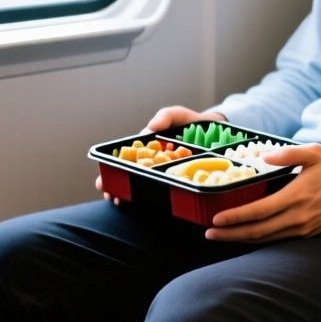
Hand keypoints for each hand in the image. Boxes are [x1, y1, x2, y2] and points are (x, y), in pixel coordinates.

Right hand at [98, 107, 228, 205]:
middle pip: (130, 174)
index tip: (103, 179)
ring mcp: (165, 172)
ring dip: (130, 194)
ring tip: (120, 203)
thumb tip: (152, 127)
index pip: (126, 158)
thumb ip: (166, 116)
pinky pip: (166, 191)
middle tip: (110, 196)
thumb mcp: (179, 115)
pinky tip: (146, 206)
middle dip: (116, 185)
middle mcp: (154, 161)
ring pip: (144, 185)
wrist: (217, 132)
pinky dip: (156, 198)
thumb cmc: (192, 123)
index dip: (113, 168)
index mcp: (149, 146)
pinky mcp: (179, 180)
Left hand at [204, 144, 320, 241]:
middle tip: (210, 233)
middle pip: (257, 232)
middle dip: (231, 234)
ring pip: (266, 238)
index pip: (258, 212)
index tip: (216, 219)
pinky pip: (278, 238)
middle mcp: (298, 217)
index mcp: (296, 197)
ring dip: (242, 239)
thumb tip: (263, 158)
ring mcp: (304, 227)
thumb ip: (286, 154)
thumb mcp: (314, 152)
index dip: (235, 217)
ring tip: (223, 236)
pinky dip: (260, 238)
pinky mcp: (309, 231)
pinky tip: (248, 235)